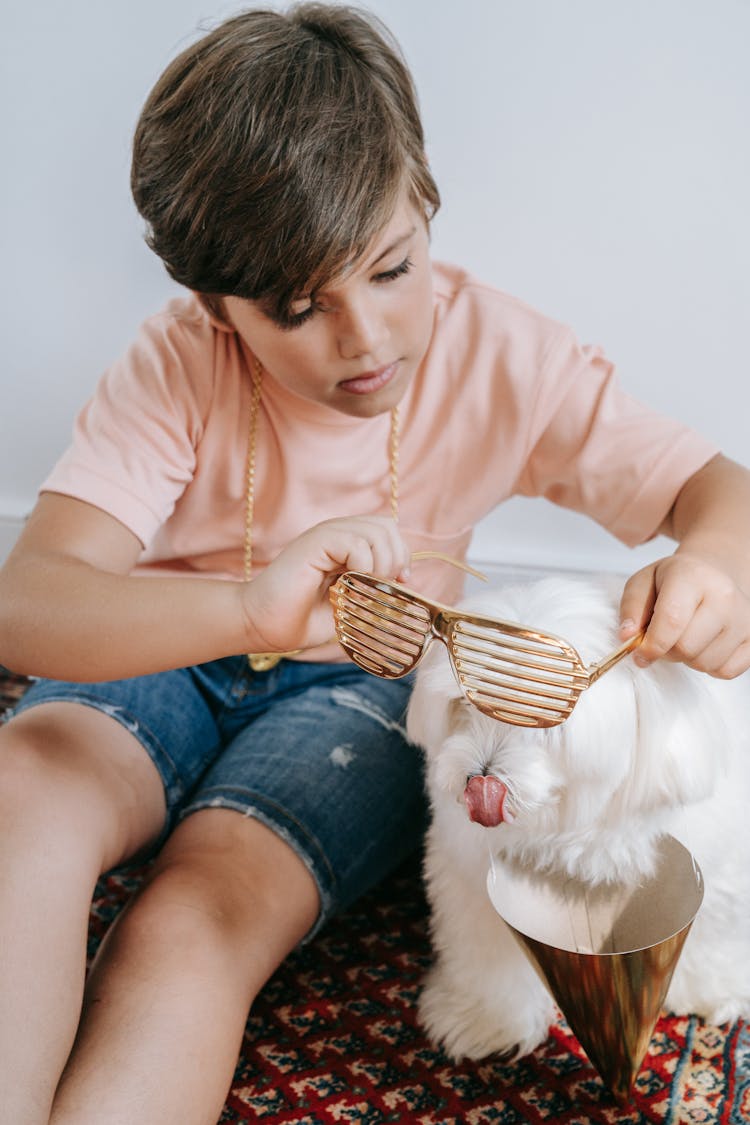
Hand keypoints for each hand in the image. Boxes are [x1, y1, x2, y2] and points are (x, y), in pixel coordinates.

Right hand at [239, 515, 410, 655]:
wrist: (264, 626)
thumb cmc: (303, 619)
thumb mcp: (350, 604)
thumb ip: (374, 588)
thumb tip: (404, 581)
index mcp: (346, 544)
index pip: (389, 531)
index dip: (401, 556)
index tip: (397, 584)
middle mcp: (337, 534)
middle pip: (388, 526)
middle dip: (396, 558)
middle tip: (382, 587)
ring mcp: (325, 535)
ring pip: (378, 530)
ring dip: (382, 564)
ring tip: (364, 588)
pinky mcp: (314, 543)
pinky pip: (356, 543)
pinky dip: (364, 566)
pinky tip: (349, 584)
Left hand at [619, 550, 749, 677]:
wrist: (715, 572)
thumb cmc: (675, 581)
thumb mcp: (644, 582)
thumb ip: (631, 608)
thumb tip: (627, 638)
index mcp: (692, 576)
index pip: (671, 620)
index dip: (651, 645)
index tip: (640, 654)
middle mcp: (724, 596)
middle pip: (686, 648)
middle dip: (666, 652)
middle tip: (663, 639)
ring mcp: (745, 618)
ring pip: (705, 663)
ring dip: (687, 659)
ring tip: (685, 637)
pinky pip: (725, 671)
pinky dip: (709, 666)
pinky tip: (705, 644)